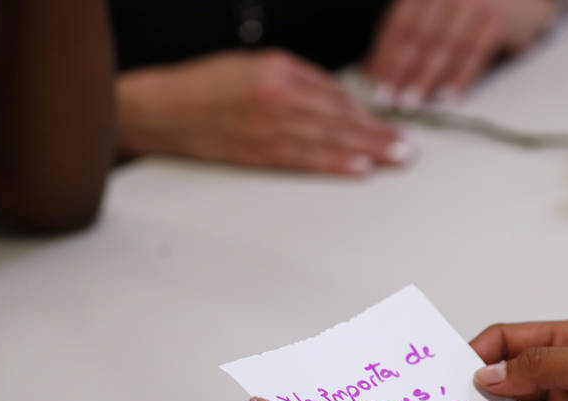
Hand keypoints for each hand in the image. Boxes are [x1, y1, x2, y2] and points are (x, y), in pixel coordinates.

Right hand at [118, 50, 411, 175]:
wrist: (160, 111)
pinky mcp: (257, 154)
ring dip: (367, 150)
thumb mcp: (252, 64)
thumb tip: (335, 102)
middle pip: (339, 118)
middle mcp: (277, 98)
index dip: (366, 111)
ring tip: (395, 159)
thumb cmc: (202, 86)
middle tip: (407, 147)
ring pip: (328, 140)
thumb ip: (296, 80)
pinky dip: (334, 164)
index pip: (335, 93)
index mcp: (278, 71)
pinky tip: (357, 169)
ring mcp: (268, 129)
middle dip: (378, 133)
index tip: (389, 122)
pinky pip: (304, 160)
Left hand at [365, 0, 556, 105]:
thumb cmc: (472, 8)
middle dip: (402, 71)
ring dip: (427, 78)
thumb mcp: (436, 10)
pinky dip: (462, 77)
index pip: (399, 24)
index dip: (385, 56)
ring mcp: (473, 1)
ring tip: (414, 103)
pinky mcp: (498, 17)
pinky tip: (450, 98)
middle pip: (419, 36)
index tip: (373, 83)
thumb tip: (371, 70)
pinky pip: (475, 52)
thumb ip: (407, 33)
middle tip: (389, 99)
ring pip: (444, 45)